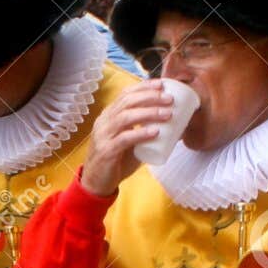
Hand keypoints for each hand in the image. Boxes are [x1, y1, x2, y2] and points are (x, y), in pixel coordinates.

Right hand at [80, 82, 178, 196]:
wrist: (96, 183)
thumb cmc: (116, 160)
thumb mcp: (129, 141)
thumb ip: (143, 131)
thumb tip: (171, 125)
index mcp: (109, 115)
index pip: (125, 94)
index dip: (144, 87)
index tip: (162, 84)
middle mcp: (104, 121)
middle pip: (127, 102)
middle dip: (150, 97)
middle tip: (169, 99)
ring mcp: (103, 135)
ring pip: (126, 117)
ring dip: (149, 113)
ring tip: (167, 114)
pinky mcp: (106, 151)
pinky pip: (124, 139)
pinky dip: (141, 133)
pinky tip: (155, 132)